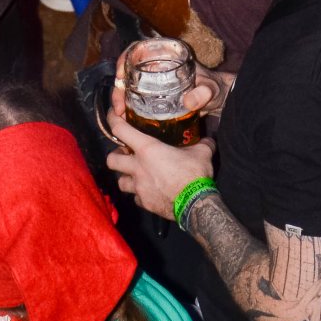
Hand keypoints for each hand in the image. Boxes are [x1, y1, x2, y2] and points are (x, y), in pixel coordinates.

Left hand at [105, 83, 214, 219]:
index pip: (120, 130)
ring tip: (136, 174)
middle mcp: (138, 168)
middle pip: (111, 159)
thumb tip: (209, 138)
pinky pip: (135, 197)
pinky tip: (148, 191)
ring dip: (125, 176)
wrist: (196, 204)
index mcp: (147, 149)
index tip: (113, 116)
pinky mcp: (144, 202)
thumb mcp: (202, 152)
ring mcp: (139, 187)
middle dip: (116, 156)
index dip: (113, 120)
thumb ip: (202, 142)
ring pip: (120, 181)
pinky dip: (139, 193)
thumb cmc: (195, 175)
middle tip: (126, 154)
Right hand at [113, 54, 231, 121]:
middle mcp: (156, 68)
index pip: (138, 50)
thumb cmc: (214, 88)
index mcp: (166, 57)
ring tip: (120, 115)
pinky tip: (125, 119)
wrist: (217, 99)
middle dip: (118, 88)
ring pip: (128, 87)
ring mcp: (153, 83)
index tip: (120, 75)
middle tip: (119, 107)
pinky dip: (127, 108)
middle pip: (128, 71)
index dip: (124, 59)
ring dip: (119, 100)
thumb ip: (203, 93)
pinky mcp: (153, 97)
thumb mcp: (210, 89)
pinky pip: (134, 99)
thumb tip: (189, 101)